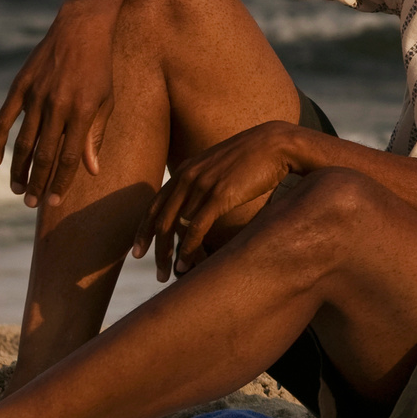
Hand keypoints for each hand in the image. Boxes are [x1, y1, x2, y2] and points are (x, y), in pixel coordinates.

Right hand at [0, 4, 118, 208]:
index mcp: (82, 113)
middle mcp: (56, 107)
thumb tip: (91, 170)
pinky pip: (4, 119)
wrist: (82, 29)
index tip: (54, 202)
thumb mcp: (106, 101)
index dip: (61, 182)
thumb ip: (96, 135)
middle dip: (37, 182)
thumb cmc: (100, 68)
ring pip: (22, 141)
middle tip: (32, 203)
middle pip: (43, 154)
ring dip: (19, 168)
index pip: (69, 157)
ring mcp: (35, 96)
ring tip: (19, 189)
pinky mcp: (20, 86)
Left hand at [133, 121, 310, 280]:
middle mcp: (187, 177)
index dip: (143, 231)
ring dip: (169, 254)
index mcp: (185, 170)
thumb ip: (207, 181)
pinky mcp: (219, 195)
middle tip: (156, 272)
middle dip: (154, 249)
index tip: (138, 252)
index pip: (154, 205)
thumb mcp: (222, 165)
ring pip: (173, 226)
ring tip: (170, 273)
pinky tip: (187, 263)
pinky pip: (195, 227)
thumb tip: (204, 205)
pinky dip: (188, 248)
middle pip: (159, 219)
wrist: (278, 144)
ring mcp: (202, 185)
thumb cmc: (256, 157)